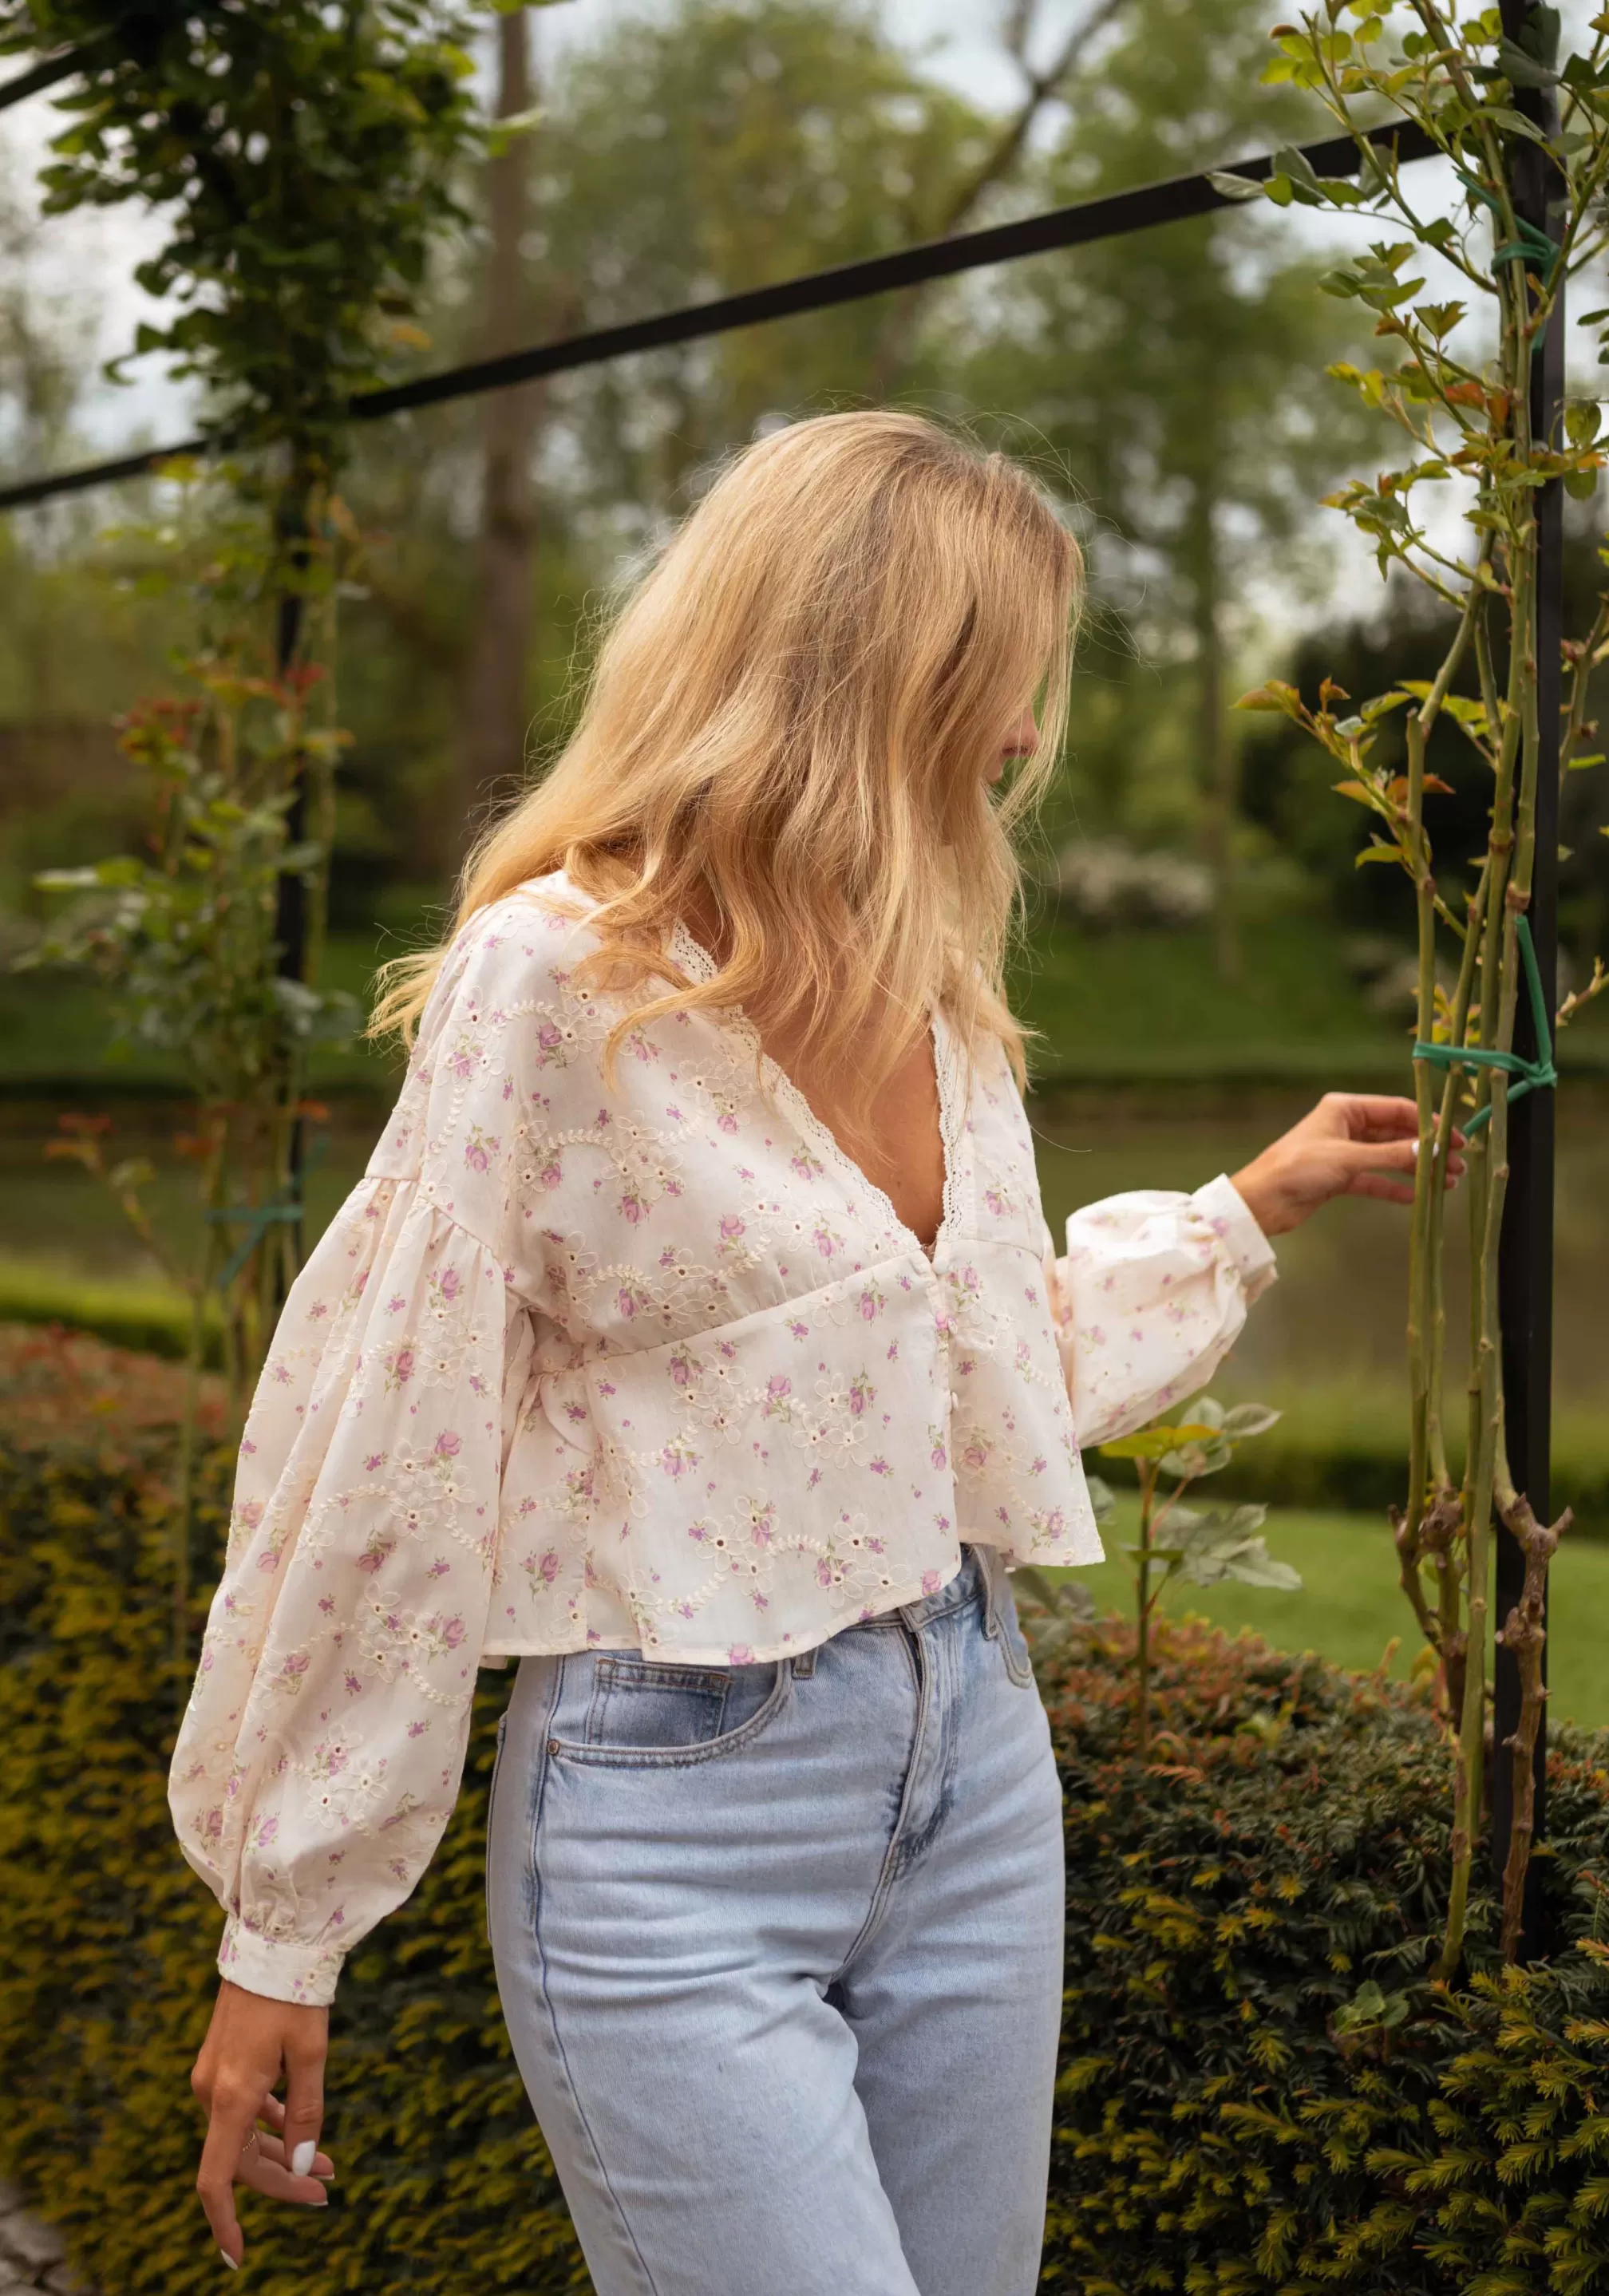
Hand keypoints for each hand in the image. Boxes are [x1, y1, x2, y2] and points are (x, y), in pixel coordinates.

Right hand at [190, 1978, 333, 2268]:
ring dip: (282, 2155)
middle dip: (282, 2183)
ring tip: (329, 2170)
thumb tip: (303, 2167)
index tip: (239, 2257)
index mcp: (230, 2096)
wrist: (272, 1940)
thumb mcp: (311, 2054)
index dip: (226, 2223)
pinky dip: (272, 2126)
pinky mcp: (222, 2062)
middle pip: (242, 2160)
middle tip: (327, 2195)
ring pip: (245, 2136)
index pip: (217, 2179)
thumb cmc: (294, 1994)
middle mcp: (212, 2092)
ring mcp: (213, 2077)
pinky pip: (245, 2110)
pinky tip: (300, 2133)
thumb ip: (306, 2114)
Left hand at [1230, 1092, 1464, 1238]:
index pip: (1397, 1109)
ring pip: (1389, 1158)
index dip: (1429, 1123)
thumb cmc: (1297, 1168)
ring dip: (1417, 1168)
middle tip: (1458, 1165)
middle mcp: (1347, 1126)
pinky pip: (1376, 1180)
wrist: (1261, 1202)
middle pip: (1397, 1133)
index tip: (1455, 1139)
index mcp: (1345, 1108)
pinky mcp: (1341, 1177)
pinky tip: (1419, 1197)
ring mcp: (1345, 1152)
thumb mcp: (1348, 1158)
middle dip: (1427, 1148)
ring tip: (1448, 1182)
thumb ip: (1390, 1155)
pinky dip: (1397, 1187)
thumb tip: (1430, 1150)